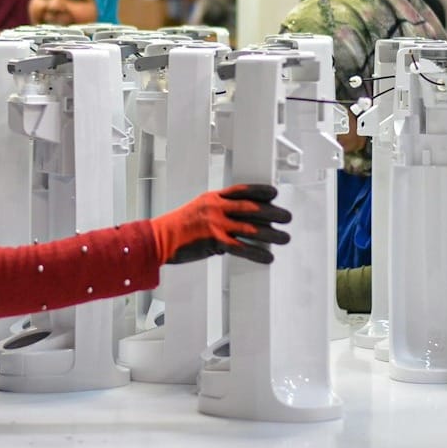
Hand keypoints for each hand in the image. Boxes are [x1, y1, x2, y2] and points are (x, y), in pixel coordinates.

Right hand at [150, 184, 291, 264]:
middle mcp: (217, 208)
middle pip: (251, 208)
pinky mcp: (215, 242)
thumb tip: (237, 223)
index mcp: (213, 198)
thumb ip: (217, 213)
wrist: (159, 239)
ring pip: (251, 229)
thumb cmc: (176, 227)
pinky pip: (242, 248)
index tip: (274, 193)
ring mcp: (216, 225)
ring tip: (284, 237)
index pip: (241, 191)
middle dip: (272, 212)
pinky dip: (257, 253)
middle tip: (286, 217)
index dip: (260, 191)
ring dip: (271, 234)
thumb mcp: (197, 210)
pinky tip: (268, 257)